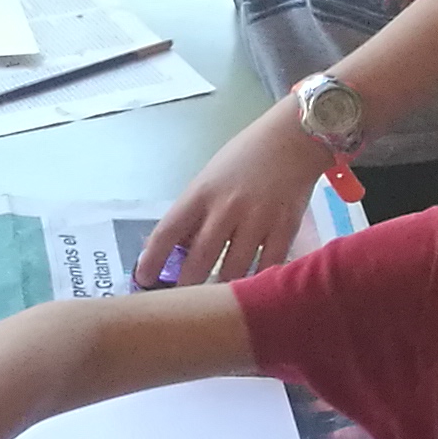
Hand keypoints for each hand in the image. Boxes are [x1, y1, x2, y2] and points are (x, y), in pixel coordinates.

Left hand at [138, 105, 337, 286]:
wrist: (294, 137)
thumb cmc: (245, 158)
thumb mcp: (210, 179)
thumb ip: (194, 214)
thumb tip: (174, 251)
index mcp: (201, 193)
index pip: (167, 232)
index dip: (151, 260)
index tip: (143, 279)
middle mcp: (226, 208)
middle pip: (199, 260)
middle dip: (186, 285)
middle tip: (181, 301)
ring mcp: (257, 219)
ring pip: (233, 271)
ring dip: (222, 289)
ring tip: (216, 299)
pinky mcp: (285, 228)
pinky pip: (267, 266)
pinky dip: (257, 280)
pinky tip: (251, 287)